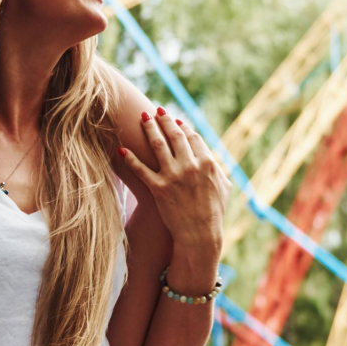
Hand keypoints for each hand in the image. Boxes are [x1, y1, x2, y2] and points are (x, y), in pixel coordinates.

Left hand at [119, 110, 229, 255]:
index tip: (176, 119)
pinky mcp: (159, 189)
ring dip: (149, 128)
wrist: (200, 234)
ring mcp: (174, 176)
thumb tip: (216, 160)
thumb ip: (219, 170)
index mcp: (208, 163)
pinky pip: (141, 169)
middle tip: (157, 110)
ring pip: (158, 145)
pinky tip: (122, 149)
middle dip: (165, 119)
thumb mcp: (224, 188)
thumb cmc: (214, 213)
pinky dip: (130, 158)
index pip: (193, 137)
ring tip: (143, 117)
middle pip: (175, 135)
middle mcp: (190, 166)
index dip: (184, 126)